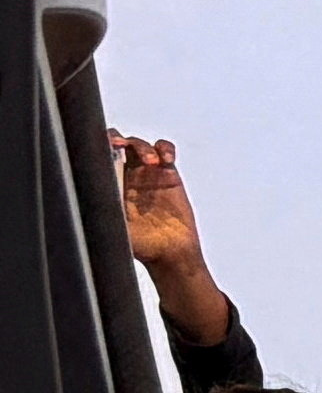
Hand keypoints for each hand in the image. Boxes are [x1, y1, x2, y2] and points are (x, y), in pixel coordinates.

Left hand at [113, 133, 230, 342]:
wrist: (171, 253)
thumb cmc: (142, 245)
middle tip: (119, 145)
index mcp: (110, 184)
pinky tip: (166, 158)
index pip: (100, 156)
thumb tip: (80, 199)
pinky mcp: (169, 175)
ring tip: (151, 161)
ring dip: (143, 147)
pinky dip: (165, 149)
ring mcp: (148, 174)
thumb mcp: (114, 228)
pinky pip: (165, 152)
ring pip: (141, 145)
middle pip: (119, 144)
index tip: (103, 147)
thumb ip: (101, 212)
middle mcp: (127, 175)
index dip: (100, 146)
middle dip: (118, 139)